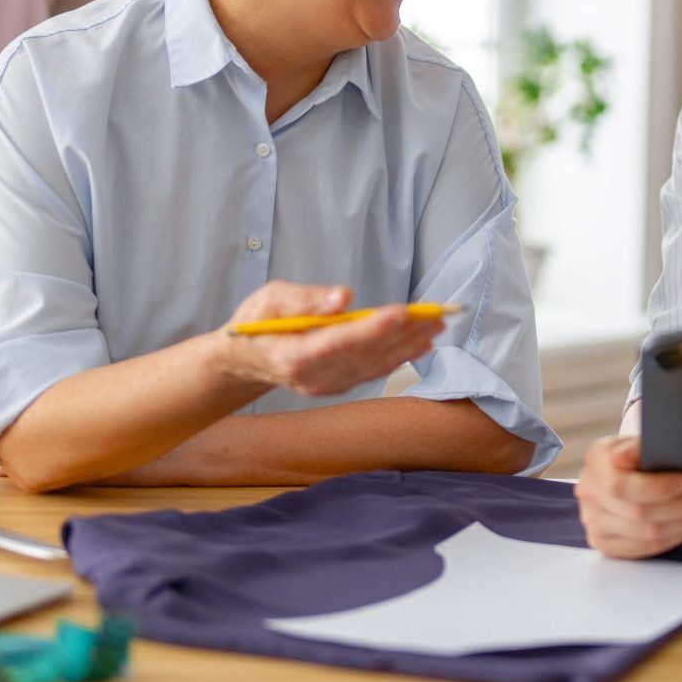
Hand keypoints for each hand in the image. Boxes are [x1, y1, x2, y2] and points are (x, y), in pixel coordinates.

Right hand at [212, 281, 442, 397]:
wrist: (245, 360)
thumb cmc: (256, 323)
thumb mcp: (270, 299)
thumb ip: (306, 299)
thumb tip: (344, 297)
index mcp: (293, 355)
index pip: (339, 342)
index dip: (372, 329)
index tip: (401, 313)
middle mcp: (314, 377)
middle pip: (365, 353)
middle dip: (403, 333)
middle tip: (435, 314)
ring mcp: (328, 384)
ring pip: (375, 364)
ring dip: (409, 345)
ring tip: (436, 325)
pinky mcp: (338, 384)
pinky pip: (373, 370)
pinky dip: (399, 357)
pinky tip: (421, 343)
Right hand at [574, 435, 681, 557]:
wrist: (620, 470)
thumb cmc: (635, 453)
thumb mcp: (636, 439)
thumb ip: (638, 447)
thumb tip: (629, 455)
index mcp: (596, 462)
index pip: (623, 485)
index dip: (657, 487)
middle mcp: (589, 494)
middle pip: (640, 513)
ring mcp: (594, 523)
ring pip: (648, 534)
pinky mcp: (605, 543)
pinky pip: (646, 549)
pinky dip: (677, 538)